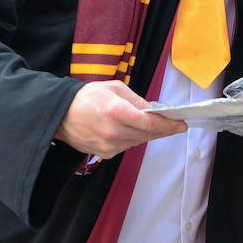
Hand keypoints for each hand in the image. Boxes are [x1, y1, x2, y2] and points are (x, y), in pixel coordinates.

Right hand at [55, 80, 186, 159]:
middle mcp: (115, 132)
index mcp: (117, 112)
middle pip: (148, 135)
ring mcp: (109, 146)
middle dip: (163, 130)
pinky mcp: (105, 154)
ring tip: (148, 124)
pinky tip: (128, 129)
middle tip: (173, 124)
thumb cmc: (87, 97)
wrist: (61, 115)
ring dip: (147, 134)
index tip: (182, 124)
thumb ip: (136, 100)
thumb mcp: (114, 88)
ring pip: (138, 142)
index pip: (151, 124)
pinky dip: (132, 138)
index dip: (170, 125)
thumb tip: (153, 111)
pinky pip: (126, 147)